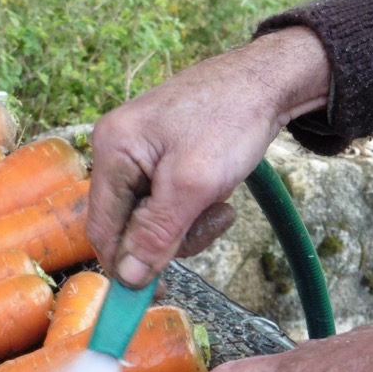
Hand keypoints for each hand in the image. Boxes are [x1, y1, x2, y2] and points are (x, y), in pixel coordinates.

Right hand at [88, 26, 330, 287]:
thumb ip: (157, 233)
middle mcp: (117, 151)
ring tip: (219, 203)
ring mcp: (140, 153)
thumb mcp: (193, 185)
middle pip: (127, 225)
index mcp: (112, 150)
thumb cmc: (231, 120)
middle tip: (210, 220)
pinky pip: (168, 202)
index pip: (102, 228)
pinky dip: (194, 208)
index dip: (126, 264)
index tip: (157, 291)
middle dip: (170, 236)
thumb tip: (128, 278)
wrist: (270, 80)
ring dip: (188, 224)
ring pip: (151, 218)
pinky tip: (218, 194)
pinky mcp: (163, 157)